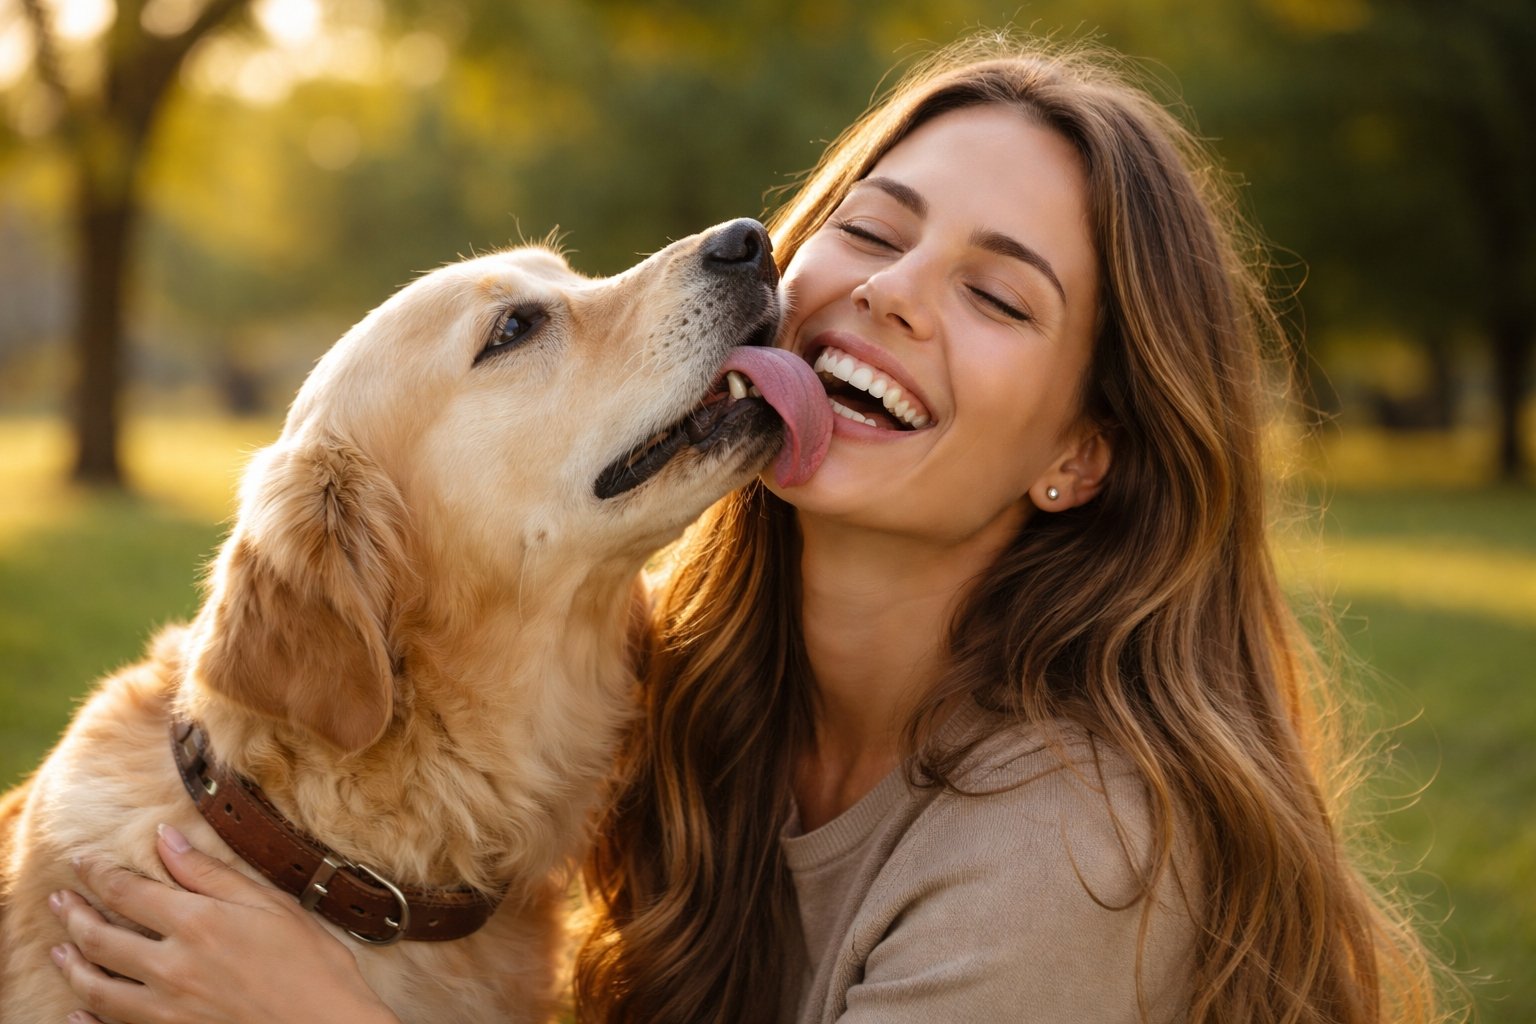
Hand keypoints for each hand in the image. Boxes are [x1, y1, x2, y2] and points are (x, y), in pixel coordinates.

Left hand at [48, 823, 400, 1023]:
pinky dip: (86, 1019)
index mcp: (197, 923)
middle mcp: (170, 966)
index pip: (128, 892)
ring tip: (58, 949)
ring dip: (70, 964)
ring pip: (96, 986)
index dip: (98, 874)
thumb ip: (211, 874)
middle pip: (100, 937)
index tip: (82, 862)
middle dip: (73, 914)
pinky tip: (76, 1011)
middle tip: (59, 899)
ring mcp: (165, 1009)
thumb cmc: (310, 964)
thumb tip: (167, 839)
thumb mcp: (269, 905)